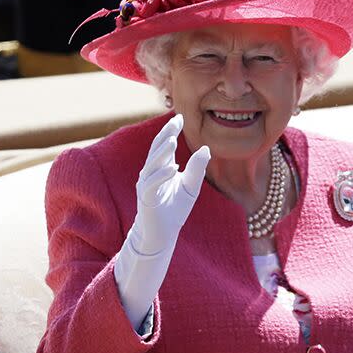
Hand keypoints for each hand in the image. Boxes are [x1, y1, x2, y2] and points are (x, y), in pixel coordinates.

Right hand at [114, 114, 209, 330]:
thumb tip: (206, 149)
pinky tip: (172, 168)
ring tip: (172, 140)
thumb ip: (197, 169)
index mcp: (159, 168)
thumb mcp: (190, 188)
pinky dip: (161, 175)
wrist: (162, 235)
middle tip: (175, 121)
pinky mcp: (146, 199)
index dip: (170, 131)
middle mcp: (149, 173)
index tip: (180, 117)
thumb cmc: (174, 210)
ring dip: (161, 153)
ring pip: (151, 164)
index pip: (163, 145)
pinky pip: (151, 184)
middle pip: (156, 149)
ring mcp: (146, 185)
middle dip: (165, 135)